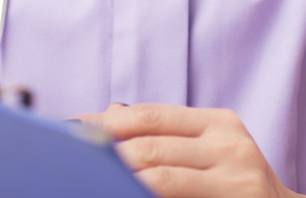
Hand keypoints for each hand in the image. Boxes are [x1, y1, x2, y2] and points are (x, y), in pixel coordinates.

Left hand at [78, 103, 305, 197]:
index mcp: (219, 123)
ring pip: (160, 178)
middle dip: (104, 155)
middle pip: (150, 145)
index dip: (105, 124)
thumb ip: (167, 136)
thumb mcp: (211, 152)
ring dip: (118, 180)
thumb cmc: (237, 188)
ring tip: (88, 181)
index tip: (69, 131)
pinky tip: (124, 194)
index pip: (149, 116)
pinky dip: (144, 196)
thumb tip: (107, 115)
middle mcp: (230, 144)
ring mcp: (237, 178)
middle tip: (68, 162)